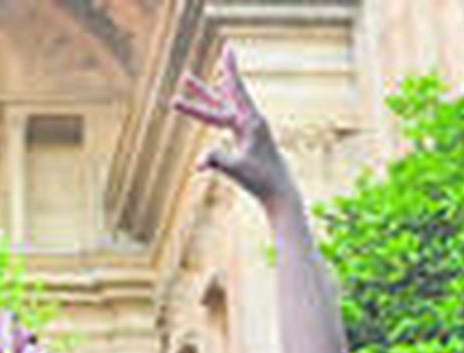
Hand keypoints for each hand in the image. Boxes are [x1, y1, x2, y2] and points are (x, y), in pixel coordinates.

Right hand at [172, 48, 295, 208]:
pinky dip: (219, 106)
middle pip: (224, 97)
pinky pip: (229, 117)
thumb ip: (217, 161)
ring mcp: (249, 130)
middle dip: (203, 88)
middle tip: (185, 76)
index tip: (225, 50)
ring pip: (224, 107)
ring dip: (207, 95)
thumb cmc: (261, 180)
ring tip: (189, 84)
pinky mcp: (248, 138)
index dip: (229, 69)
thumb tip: (198, 162)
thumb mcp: (236, 169)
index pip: (233, 92)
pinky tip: (216, 103)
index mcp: (250, 123)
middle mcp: (250, 121)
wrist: (279, 190)